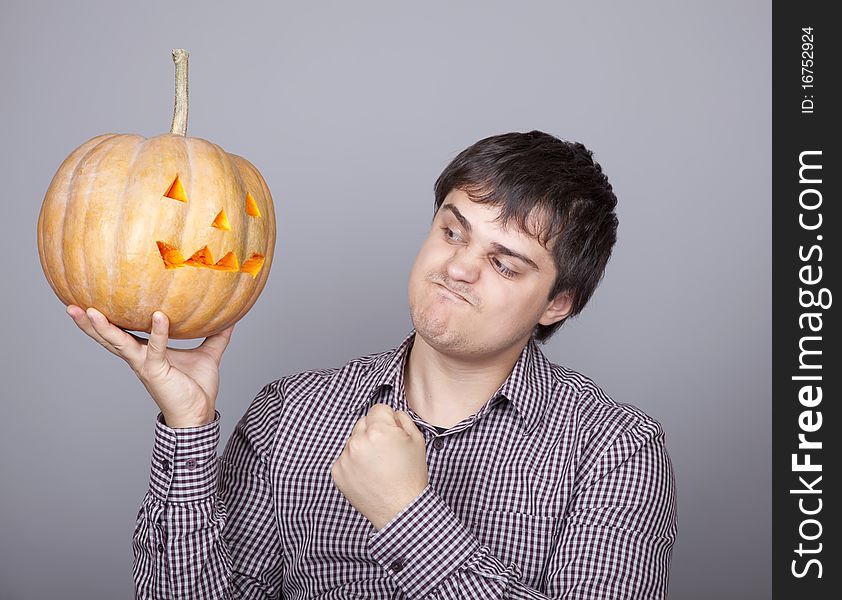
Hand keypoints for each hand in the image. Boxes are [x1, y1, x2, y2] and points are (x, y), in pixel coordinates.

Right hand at [66, 305, 233, 427]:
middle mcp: (139, 357)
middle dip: (89, 323)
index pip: (122, 332)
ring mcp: (144, 364)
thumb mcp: (208, 354)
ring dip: (102, 328)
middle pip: (108, 337)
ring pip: (118, 343)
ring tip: (89, 310)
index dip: (107, 318)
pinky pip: (155, 349)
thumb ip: (216, 335)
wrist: (199, 414)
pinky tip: (159, 316)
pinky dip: (158, 332)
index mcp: (146, 352)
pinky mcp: (156, 371)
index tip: (92, 299)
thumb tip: (232, 316)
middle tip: (72, 304)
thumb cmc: (197, 388)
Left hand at [331, 403, 428, 529]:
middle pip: (363, 423)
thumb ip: (402, 418)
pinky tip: (368, 475)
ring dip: (363, 448)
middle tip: (386, 452)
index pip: (378, 409)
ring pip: (353, 441)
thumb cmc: (411, 475)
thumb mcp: (417, 440)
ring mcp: (345, 458)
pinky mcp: (337, 472)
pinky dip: (354, 464)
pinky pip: (345, 458)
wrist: (401, 509)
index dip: (388, 420)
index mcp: (378, 431)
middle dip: (373, 432)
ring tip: (378, 466)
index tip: (393, 434)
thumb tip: (391, 414)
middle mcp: (358, 441)